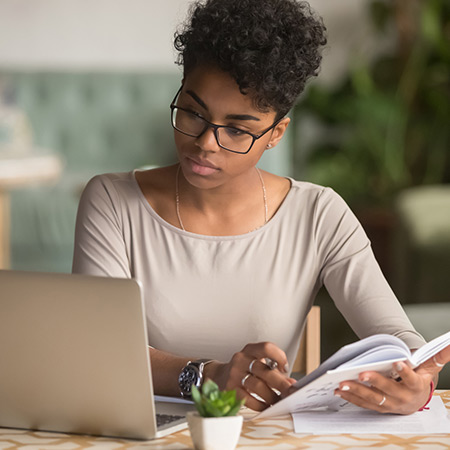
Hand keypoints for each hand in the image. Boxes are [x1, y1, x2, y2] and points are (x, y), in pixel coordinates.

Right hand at [206, 342, 295, 410]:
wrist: (218, 375)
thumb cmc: (244, 369)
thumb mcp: (256, 363)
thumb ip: (273, 371)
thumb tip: (291, 383)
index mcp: (250, 350)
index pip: (266, 347)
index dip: (279, 356)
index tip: (285, 368)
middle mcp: (241, 359)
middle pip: (264, 370)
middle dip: (280, 383)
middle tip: (291, 392)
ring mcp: (234, 374)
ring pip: (257, 386)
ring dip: (271, 396)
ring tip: (279, 401)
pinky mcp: (230, 389)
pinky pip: (248, 399)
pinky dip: (260, 404)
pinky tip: (266, 406)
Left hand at [334, 344, 449, 414]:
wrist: (416, 401)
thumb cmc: (419, 380)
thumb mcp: (429, 368)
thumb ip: (437, 356)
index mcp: (415, 386)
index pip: (411, 379)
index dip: (405, 371)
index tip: (398, 362)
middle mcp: (402, 398)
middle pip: (387, 390)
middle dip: (374, 382)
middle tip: (361, 373)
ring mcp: (389, 404)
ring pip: (372, 398)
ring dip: (356, 391)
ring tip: (342, 383)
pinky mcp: (378, 407)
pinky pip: (363, 403)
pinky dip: (351, 397)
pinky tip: (339, 390)